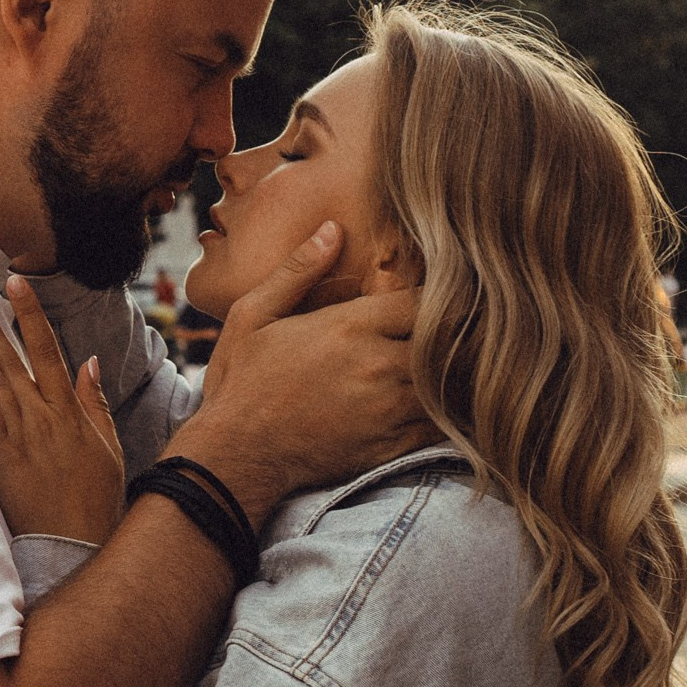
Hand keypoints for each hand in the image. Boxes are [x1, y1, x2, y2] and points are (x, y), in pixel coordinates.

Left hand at [0, 275, 123, 543]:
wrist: (74, 542)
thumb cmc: (94, 498)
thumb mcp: (108, 447)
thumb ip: (94, 402)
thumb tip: (89, 362)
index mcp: (71, 411)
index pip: (48, 350)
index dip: (30, 315)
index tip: (16, 285)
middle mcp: (44, 416)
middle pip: (13, 360)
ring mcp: (21, 435)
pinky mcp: (0, 456)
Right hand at [170, 222, 434, 514]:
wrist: (236, 458)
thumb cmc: (240, 384)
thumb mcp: (253, 316)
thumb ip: (296, 271)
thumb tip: (332, 229)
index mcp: (349, 327)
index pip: (423, 299)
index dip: (431, 297)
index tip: (428, 298)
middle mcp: (378, 365)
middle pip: (447, 339)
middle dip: (449, 332)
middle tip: (451, 327)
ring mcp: (389, 409)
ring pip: (450, 381)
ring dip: (450, 371)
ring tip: (446, 362)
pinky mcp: (393, 444)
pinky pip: (443, 423)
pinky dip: (446, 410)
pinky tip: (435, 401)